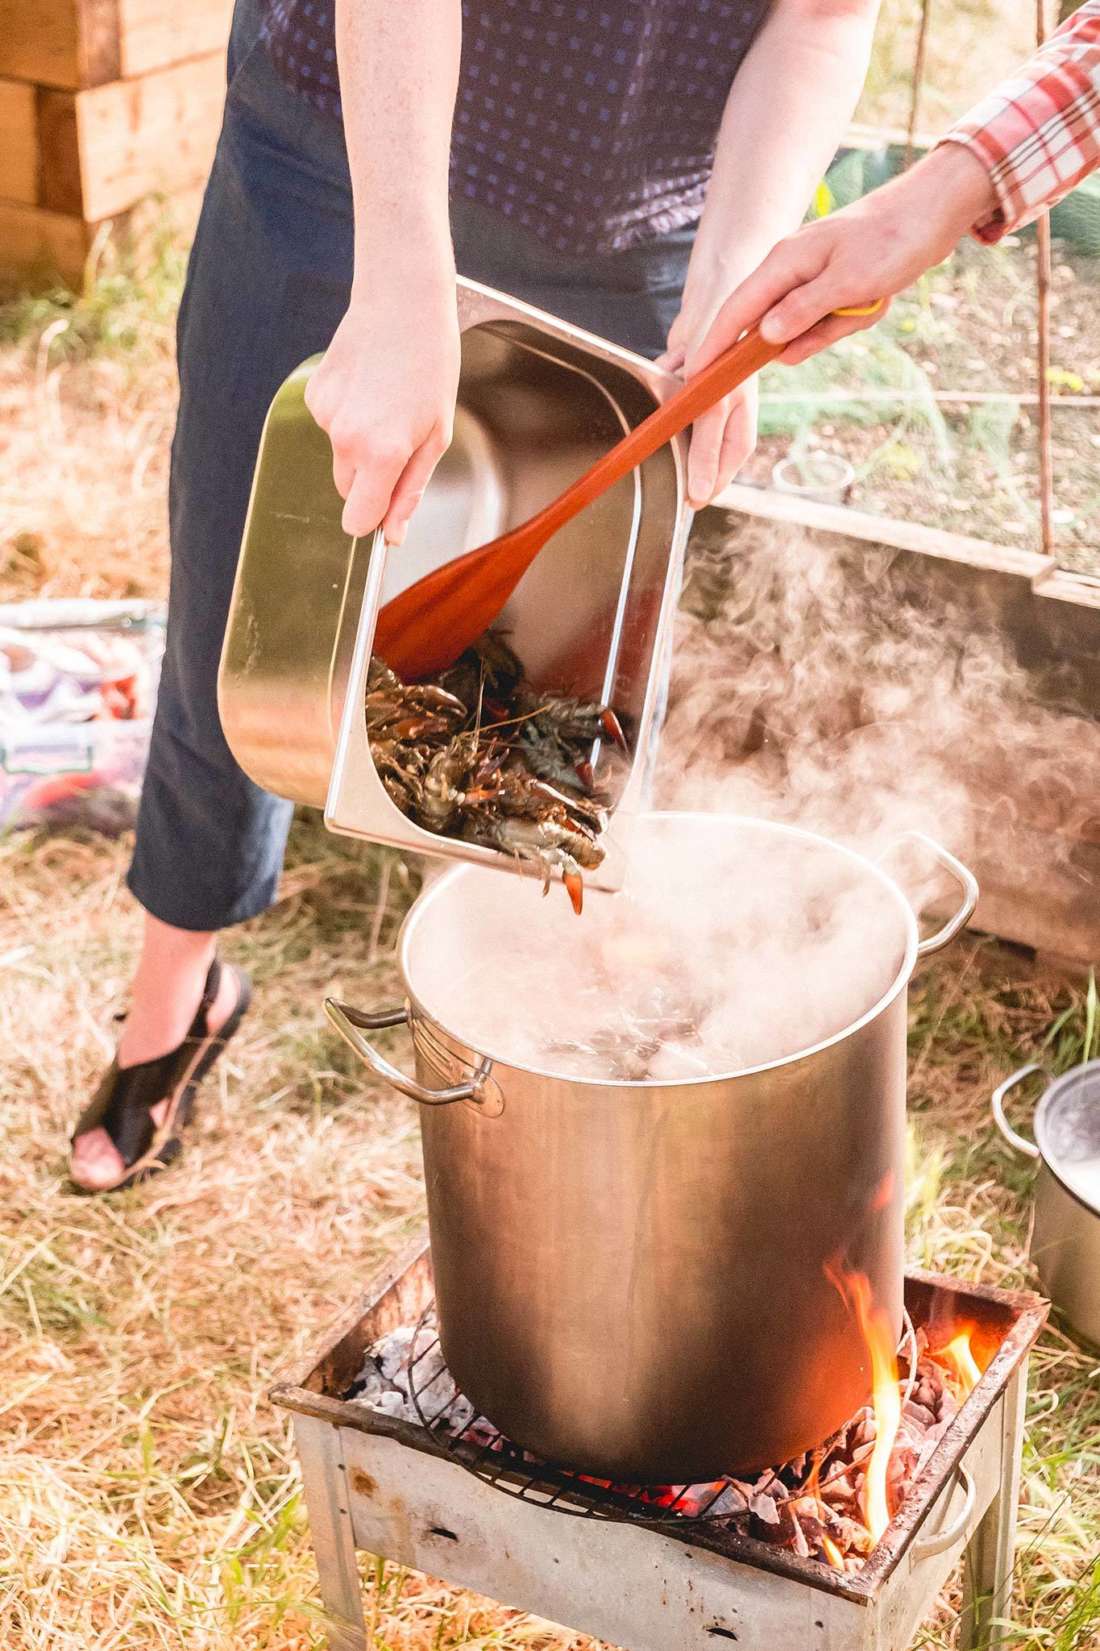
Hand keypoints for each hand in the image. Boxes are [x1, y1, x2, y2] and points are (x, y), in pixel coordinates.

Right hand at [305, 262, 459, 543]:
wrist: (402, 301)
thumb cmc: (430, 364)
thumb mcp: (436, 435)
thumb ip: (411, 490)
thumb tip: (393, 535)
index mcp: (381, 454)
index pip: (356, 520)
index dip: (372, 520)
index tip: (385, 511)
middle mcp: (345, 439)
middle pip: (347, 490)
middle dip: (370, 480)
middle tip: (400, 441)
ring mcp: (325, 415)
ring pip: (339, 455)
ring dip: (360, 444)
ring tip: (387, 402)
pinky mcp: (313, 395)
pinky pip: (330, 425)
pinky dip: (347, 416)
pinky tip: (368, 385)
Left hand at [657, 313, 757, 507]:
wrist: (715, 293)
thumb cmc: (724, 345)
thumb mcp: (715, 404)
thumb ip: (705, 448)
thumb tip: (701, 493)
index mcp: (739, 422)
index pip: (725, 465)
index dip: (707, 483)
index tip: (687, 501)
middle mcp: (724, 410)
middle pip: (701, 446)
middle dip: (683, 453)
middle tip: (665, 473)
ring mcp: (703, 391)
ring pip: (679, 419)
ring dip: (668, 416)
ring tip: (661, 413)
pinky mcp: (683, 373)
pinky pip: (665, 390)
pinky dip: (661, 382)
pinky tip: (666, 368)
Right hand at [686, 142, 997, 371]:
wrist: (934, 210)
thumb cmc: (893, 239)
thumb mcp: (848, 282)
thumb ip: (803, 311)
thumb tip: (764, 337)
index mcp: (783, 263)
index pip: (734, 312)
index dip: (713, 345)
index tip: (695, 377)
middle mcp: (790, 270)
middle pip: (775, 326)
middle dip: (811, 335)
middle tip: (849, 314)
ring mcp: (812, 277)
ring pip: (808, 327)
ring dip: (841, 324)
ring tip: (873, 298)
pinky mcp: (833, 284)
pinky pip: (831, 320)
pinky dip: (854, 317)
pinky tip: (876, 298)